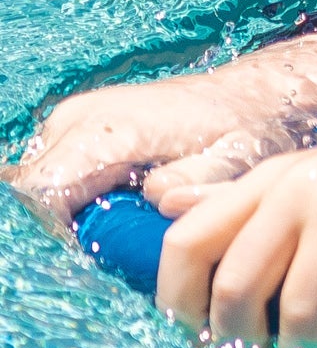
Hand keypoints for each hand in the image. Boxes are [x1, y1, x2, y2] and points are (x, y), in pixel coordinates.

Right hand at [5, 33, 316, 228]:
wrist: (252, 92)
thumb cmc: (249, 126)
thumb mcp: (241, 156)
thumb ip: (202, 180)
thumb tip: (160, 197)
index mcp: (113, 128)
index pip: (43, 192)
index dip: (59, 234)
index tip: (99, 256)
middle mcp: (81, 118)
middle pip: (33, 192)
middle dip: (61, 227)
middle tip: (116, 246)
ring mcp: (73, 119)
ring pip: (37, 183)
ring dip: (65, 212)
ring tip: (121, 226)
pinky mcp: (76, 125)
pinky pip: (50, 171)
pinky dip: (70, 196)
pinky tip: (116, 207)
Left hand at [155, 133, 316, 347]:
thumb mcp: (307, 180)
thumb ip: (238, 198)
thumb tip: (162, 202)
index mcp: (271, 179)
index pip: (188, 243)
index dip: (179, 303)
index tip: (200, 340)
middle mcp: (301, 188)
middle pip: (237, 289)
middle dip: (245, 345)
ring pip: (299, 311)